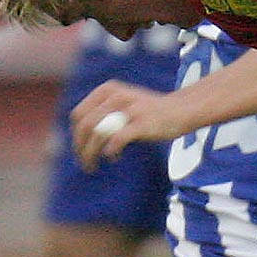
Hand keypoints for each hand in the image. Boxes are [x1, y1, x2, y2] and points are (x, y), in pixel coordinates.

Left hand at [69, 80, 200, 169]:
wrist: (181, 110)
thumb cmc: (149, 111)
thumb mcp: (122, 103)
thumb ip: (103, 113)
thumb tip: (80, 137)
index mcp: (107, 90)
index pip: (79, 114)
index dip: (75, 134)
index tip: (80, 149)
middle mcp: (116, 96)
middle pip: (85, 126)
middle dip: (80, 147)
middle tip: (83, 162)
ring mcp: (129, 109)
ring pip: (98, 134)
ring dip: (90, 154)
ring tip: (92, 166)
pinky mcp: (141, 123)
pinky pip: (116, 140)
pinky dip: (110, 151)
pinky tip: (113, 157)